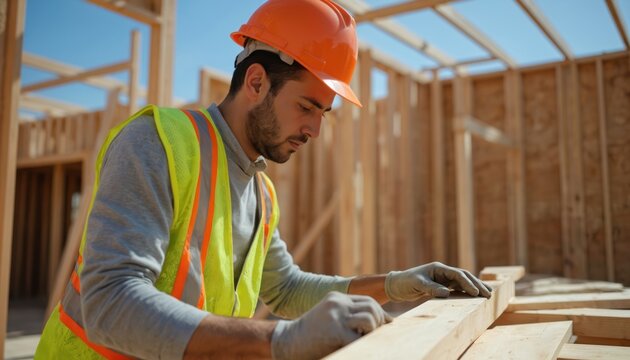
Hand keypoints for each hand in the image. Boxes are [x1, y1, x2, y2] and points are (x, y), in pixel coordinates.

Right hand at [271, 291, 391, 359]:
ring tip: (362, 341)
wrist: (285, 343)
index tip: (387, 326)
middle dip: (380, 323)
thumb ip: (348, 317)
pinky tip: (356, 349)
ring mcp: (336, 316)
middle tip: (376, 337)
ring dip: (372, 333)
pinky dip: (362, 345)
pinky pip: (359, 338)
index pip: (368, 301)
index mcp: (337, 298)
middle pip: (372, 308)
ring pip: (370, 320)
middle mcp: (337, 303)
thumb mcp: (330, 319)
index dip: (381, 315)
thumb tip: (380, 324)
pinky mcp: (335, 331)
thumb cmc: (310, 336)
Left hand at [385, 262, 491, 300]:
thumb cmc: (405, 282)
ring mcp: (444, 278)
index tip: (476, 293)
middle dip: (477, 284)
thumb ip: (431, 288)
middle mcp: (443, 272)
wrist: (397, 285)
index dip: (467, 283)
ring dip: (475, 287)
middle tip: (489, 294)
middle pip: (464, 276)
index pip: (457, 274)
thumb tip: (447, 293)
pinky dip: (468, 291)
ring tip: (488, 294)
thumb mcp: (417, 284)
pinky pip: (458, 288)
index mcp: (438, 268)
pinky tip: (476, 297)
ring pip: (463, 281)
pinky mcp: (443, 285)